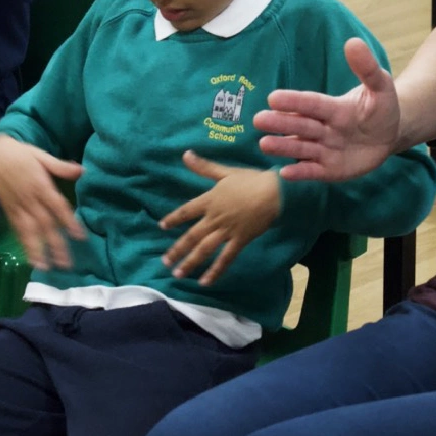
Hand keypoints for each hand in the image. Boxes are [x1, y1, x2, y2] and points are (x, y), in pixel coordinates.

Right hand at [0, 134, 84, 269]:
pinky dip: (24, 246)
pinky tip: (31, 258)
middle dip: (56, 244)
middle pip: (45, 225)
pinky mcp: (9, 212)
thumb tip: (83, 171)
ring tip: (47, 267)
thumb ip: (62, 166)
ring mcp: (18, 208)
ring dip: (38, 250)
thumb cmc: (22, 155)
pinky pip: (17, 231)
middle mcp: (29, 200)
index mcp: (40, 185)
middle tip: (66, 263)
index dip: (69, 222)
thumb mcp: (42, 156)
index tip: (80, 237)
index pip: (57, 207)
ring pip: (29, 232)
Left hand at [160, 151, 280, 283]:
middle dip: (177, 249)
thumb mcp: (225, 172)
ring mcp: (226, 231)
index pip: (186, 211)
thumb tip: (185, 154)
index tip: (162, 226)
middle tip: (165, 262)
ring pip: (204, 249)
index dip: (173, 218)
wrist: (273, 193)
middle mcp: (214, 218)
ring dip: (190, 262)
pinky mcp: (240, 240)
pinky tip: (206, 281)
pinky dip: (215, 270)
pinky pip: (225, 258)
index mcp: (210, 200)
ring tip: (179, 274)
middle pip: (191, 236)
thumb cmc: (251, 180)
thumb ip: (204, 167)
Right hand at [253, 37, 399, 180]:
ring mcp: (325, 149)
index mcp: (333, 107)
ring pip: (302, 148)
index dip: (295, 102)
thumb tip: (354, 42)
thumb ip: (367, 68)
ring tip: (264, 144)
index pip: (312, 104)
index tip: (273, 98)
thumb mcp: (380, 87)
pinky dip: (300, 172)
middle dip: (281, 123)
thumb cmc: (381, 108)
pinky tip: (285, 173)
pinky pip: (313, 171)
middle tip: (259, 119)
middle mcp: (324, 128)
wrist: (390, 134)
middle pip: (301, 125)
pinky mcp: (330, 169)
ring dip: (284, 147)